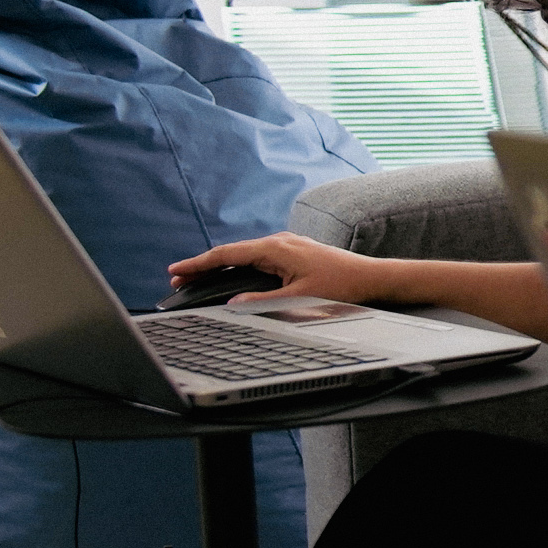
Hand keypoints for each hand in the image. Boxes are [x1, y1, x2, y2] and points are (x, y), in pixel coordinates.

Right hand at [167, 231, 395, 305]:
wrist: (371, 278)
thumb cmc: (341, 287)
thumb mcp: (299, 300)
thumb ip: (262, 302)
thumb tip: (233, 306)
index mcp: (275, 248)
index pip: (227, 254)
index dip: (198, 264)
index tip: (175, 271)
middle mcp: (278, 242)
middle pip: (231, 253)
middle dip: (202, 266)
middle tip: (177, 279)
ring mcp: (286, 245)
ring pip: (243, 255)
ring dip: (219, 266)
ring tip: (197, 279)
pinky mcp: (293, 252)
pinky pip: (257, 257)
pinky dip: (237, 266)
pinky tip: (230, 276)